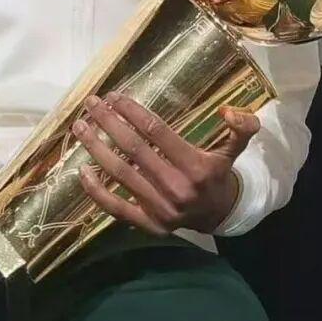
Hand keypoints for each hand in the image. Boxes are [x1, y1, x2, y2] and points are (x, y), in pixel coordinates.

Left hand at [75, 92, 258, 234]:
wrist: (220, 215)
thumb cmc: (219, 173)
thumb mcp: (235, 149)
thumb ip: (241, 127)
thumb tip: (227, 110)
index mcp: (196, 166)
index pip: (157, 132)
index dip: (133, 112)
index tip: (115, 96)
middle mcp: (175, 187)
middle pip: (134, 149)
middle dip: (109, 123)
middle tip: (91, 104)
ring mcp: (159, 208)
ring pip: (121, 174)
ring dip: (96, 148)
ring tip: (80, 127)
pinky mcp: (147, 224)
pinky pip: (116, 207)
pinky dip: (96, 191)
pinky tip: (81, 171)